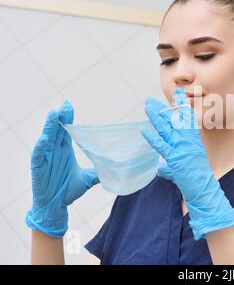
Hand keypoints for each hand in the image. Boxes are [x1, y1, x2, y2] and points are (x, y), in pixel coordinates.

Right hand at [26, 101, 98, 237]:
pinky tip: (45, 139)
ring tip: (54, 115)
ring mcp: (45, 158)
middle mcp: (54, 151)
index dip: (67, 118)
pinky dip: (40, 147)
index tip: (69, 106)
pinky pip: (37, 155)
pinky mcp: (38, 168)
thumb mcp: (88, 179)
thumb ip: (100, 171)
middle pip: (56, 130)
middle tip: (64, 105)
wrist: (57, 207)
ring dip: (49, 127)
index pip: (66, 130)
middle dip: (60, 117)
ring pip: (46, 139)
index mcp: (65, 150)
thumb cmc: (68, 190)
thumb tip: (117, 169)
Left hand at [141, 88, 233, 239]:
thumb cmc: (196, 178)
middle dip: (161, 109)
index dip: (182, 105)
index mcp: (193, 139)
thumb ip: (170, 165)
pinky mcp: (175, 158)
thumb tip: (160, 168)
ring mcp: (181, 148)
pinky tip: (144, 131)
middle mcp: (188, 140)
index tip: (178, 93)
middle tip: (150, 100)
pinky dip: (152, 138)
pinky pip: (161, 146)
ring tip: (147, 107)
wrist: (203, 188)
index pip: (186, 118)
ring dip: (156, 117)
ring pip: (166, 129)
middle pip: (173, 120)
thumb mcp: (185, 166)